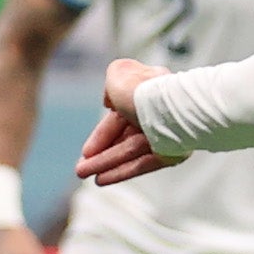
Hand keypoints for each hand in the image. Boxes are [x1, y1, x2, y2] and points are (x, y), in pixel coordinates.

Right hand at [75, 56, 178, 185]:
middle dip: (100, 154)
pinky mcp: (172, 153)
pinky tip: (102, 180)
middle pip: (124, 139)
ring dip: (106, 164)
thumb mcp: (117, 74)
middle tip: (81, 168)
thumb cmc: (143, 89)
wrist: (168, 109)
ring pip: (130, 152)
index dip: (101, 134)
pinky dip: (122, 171)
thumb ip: (111, 84)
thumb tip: (109, 101)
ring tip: (84, 174)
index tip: (87, 150)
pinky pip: (143, 164)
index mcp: (147, 92)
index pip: (120, 117)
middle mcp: (156, 114)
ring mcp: (165, 135)